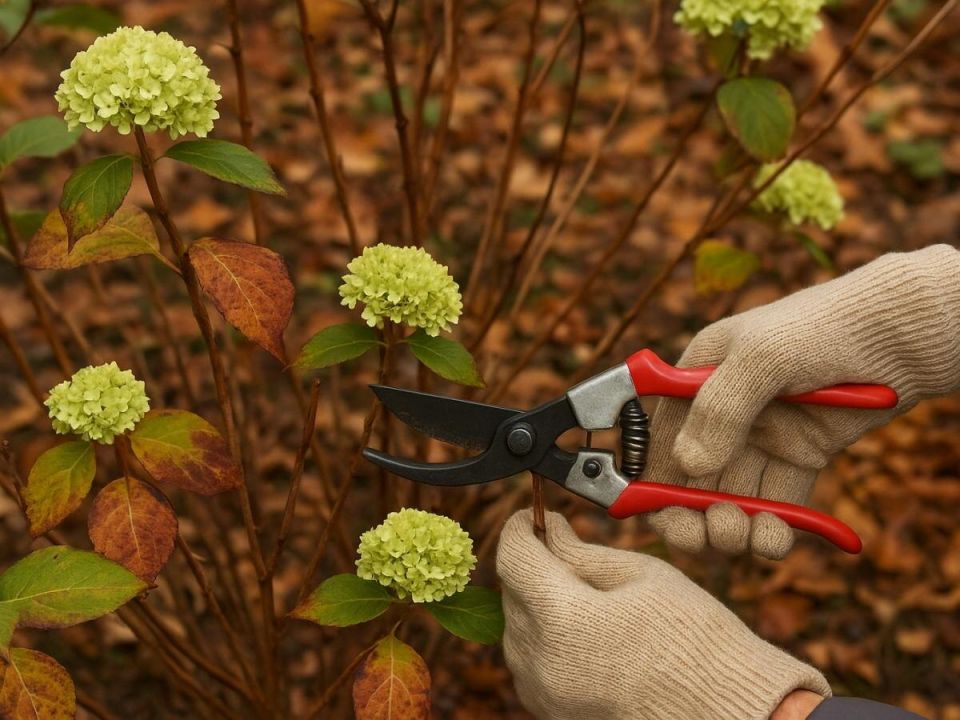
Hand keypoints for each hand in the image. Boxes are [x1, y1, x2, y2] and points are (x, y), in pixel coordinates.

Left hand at [497, 510, 829, 719]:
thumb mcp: (642, 576)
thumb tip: (549, 532)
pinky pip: (530, 660)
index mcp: (562, 618)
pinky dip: (544, 636)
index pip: (513, 557)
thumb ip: (582, 552)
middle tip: (564, 545)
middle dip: (533, 562)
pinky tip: (583, 627)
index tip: (531, 516)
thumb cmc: (695, 641)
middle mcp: (541, 660)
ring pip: (517, 626)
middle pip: (512, 591)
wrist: (728, 712)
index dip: (520, 528)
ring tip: (582, 591)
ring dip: (536, 600)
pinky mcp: (551, 712)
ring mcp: (543, 693)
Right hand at [645, 244, 959, 558]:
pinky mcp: (798, 456)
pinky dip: (772, 528)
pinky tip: (776, 538)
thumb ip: (721, 410)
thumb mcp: (763, 357)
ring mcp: (761, 436)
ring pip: (730, 496)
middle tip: (707, 536)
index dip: (652, 479)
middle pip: (689, 477)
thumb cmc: (823, 327)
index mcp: (696, 377)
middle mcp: (722, 411)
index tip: (660, 516)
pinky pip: (775, 502)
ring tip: (748, 536)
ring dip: (732, 526)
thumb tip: (687, 465)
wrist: (901, 334)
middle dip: (691, 514)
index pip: (659, 437)